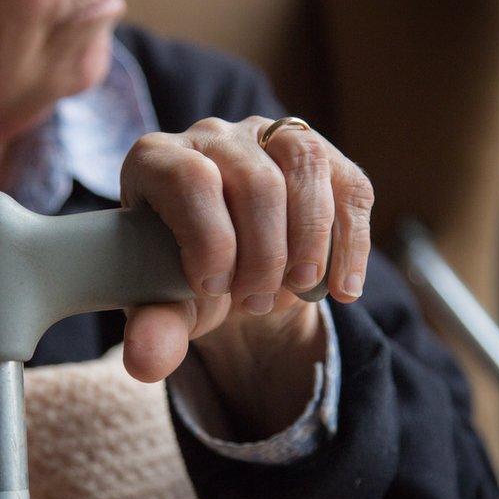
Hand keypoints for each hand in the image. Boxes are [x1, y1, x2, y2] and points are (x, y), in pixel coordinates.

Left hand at [119, 116, 373, 434]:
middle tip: (253, 303)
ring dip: (311, 240)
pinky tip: (341, 289)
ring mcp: (267, 136)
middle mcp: (211, 135)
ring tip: (298, 289)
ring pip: (307, 165)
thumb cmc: (184, 277)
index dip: (210, 239)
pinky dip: (351, 244)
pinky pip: (349, 188)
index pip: (190, 179)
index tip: (213, 287)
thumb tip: (146, 362)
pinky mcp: (320, 154)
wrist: (226, 267)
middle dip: (264, 255)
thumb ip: (154, 328)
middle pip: (256, 181)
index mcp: (157, 161)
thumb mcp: (165, 305)